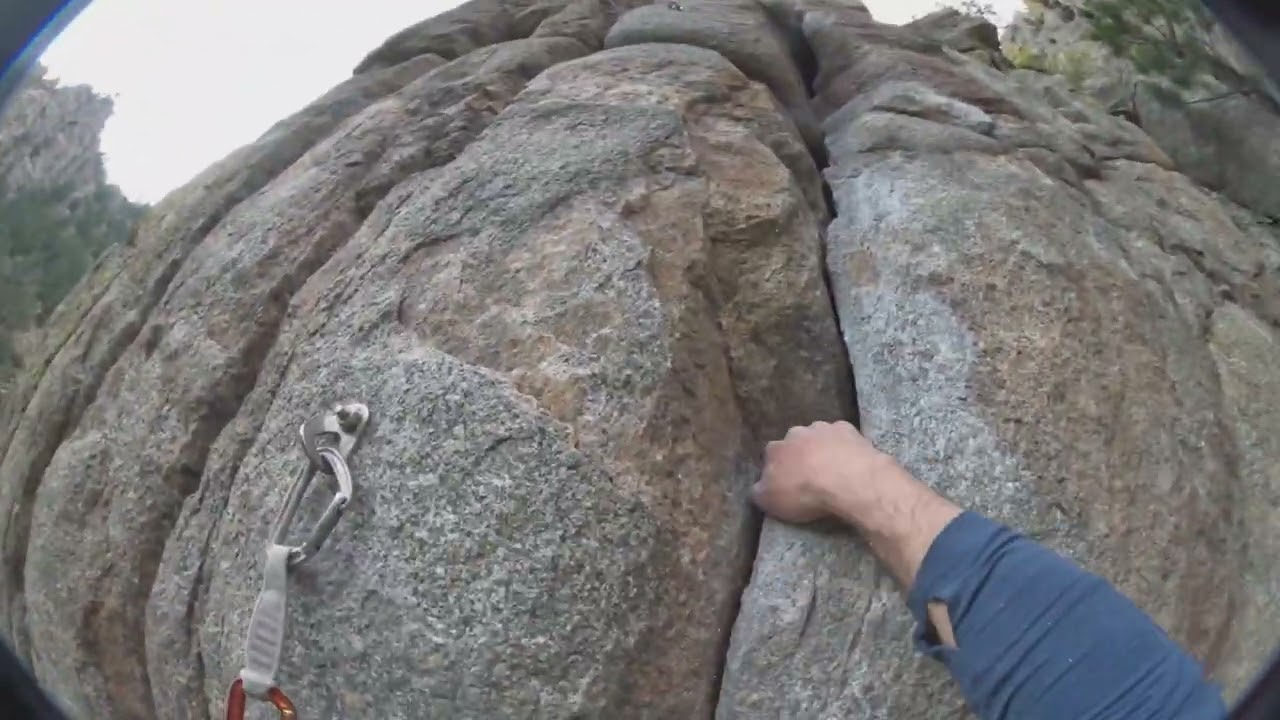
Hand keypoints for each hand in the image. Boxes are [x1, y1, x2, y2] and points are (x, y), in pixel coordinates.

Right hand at [752, 420, 896, 523]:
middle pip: (794, 443)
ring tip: (832, 468)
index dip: (778, 470)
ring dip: (822, 448)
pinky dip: (843, 445)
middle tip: (810, 476)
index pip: (770, 456)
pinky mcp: (847, 429)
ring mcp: (822, 428)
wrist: (846, 479)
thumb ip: (759, 491)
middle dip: (800, 455)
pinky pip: (842, 436)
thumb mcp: (770, 502)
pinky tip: (850, 460)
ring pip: (818, 436)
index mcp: (775, 450)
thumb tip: (757, 487)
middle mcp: (795, 433)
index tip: (786, 483)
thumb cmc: (804, 492)